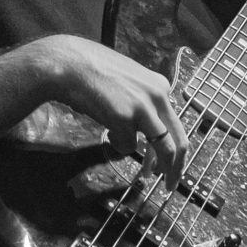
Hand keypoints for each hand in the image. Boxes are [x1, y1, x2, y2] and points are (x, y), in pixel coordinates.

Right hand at [36, 35, 188, 185]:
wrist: (68, 64)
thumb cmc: (92, 72)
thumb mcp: (128, 81)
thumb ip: (142, 99)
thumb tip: (148, 126)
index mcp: (160, 85)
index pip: (175, 122)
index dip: (172, 145)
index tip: (168, 160)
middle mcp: (158, 95)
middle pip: (179, 138)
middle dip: (178, 165)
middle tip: (172, 183)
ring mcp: (143, 107)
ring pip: (164, 148)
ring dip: (162, 168)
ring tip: (152, 179)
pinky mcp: (125, 118)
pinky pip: (128, 146)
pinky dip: (119, 146)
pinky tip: (108, 134)